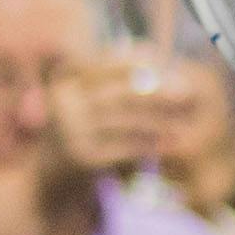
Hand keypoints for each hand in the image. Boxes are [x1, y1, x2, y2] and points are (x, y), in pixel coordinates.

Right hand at [34, 55, 181, 211]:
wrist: (47, 180)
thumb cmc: (77, 133)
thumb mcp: (85, 100)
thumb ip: (113, 79)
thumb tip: (155, 53)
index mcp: (65, 81)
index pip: (106, 63)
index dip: (139, 62)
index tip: (165, 63)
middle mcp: (64, 102)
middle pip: (121, 93)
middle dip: (158, 92)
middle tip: (187, 91)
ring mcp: (70, 131)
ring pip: (126, 121)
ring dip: (159, 121)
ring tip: (182, 121)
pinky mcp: (81, 157)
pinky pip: (125, 148)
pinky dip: (149, 145)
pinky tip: (168, 143)